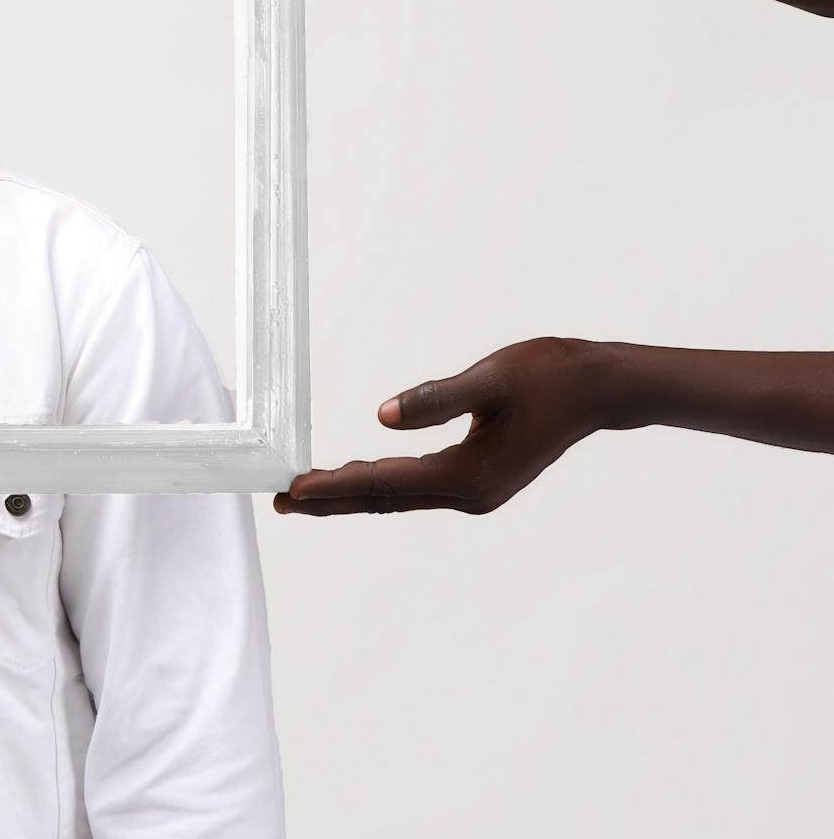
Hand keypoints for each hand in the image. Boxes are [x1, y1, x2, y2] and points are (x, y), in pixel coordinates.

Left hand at [275, 337, 609, 515]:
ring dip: (351, 494)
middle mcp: (468, 494)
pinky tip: (358, 479)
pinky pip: (415, 488)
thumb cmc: (548, 376)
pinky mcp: (478, 480)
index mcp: (468, 475)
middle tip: (280, 500)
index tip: (293, 489)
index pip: (384, 484)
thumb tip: (381, 415)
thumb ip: (436, 399)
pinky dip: (380, 485)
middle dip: (331, 500)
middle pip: (383, 500)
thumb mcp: (490, 380)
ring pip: (397, 496)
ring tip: (305, 494)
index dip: (334, 486)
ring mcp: (474, 492)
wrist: (598, 388)